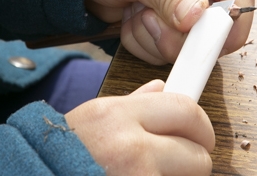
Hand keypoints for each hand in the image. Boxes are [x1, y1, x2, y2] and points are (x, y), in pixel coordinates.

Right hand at [65, 80, 213, 175]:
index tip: (200, 134)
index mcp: (117, 116)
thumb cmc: (56, 155)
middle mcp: (131, 147)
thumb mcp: (90, 120)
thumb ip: (132, 104)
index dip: (200, 125)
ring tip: (147, 175)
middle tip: (181, 163)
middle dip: (194, 160)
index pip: (185, 110)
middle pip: (197, 153)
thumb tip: (161, 89)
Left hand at [86, 0, 254, 63]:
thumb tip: (198, 19)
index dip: (225, 27)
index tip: (194, 42)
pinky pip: (170, 48)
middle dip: (179, 34)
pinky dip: (146, 42)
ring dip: (157, 38)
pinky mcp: (174, 16)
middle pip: (218, 26)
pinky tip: (132, 16)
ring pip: (192, 43)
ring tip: (134, 10)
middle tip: (147, 19)